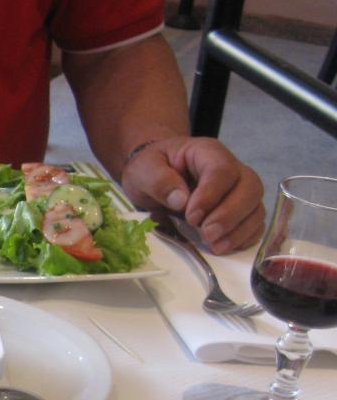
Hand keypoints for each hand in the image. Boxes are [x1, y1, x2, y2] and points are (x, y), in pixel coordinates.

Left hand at [120, 136, 264, 253]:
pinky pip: (255, 223)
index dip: (211, 195)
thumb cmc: (151, 169)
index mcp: (207, 152)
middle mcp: (232, 169)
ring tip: (216, 246)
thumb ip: (159, 181)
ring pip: (256, 207)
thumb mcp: (143, 170)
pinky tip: (224, 246)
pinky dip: (245, 237)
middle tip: (207, 235)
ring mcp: (239, 190)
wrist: (155, 176)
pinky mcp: (240, 210)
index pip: (222, 170)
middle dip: (230, 215)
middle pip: (249, 188)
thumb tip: (181, 200)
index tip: (192, 217)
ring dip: (239, 230)